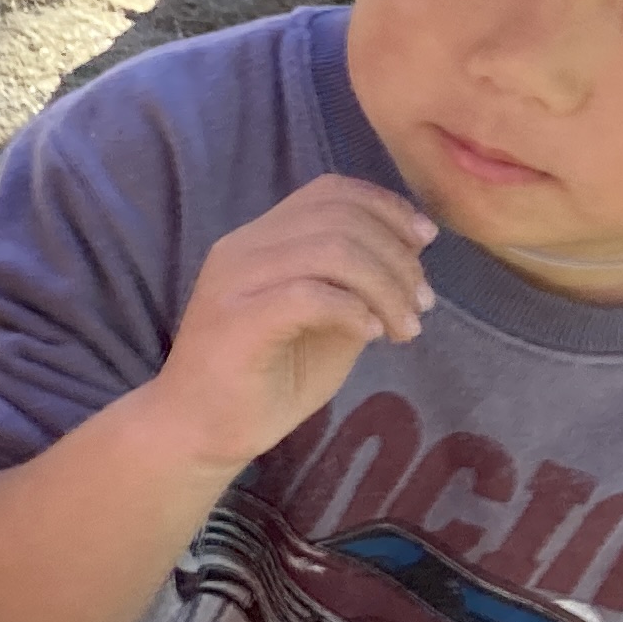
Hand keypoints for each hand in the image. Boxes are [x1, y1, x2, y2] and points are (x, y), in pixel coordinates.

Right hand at [147, 176, 432, 474]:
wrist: (198, 430)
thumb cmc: (265, 380)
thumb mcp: (324, 322)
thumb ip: (354, 284)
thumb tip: (407, 256)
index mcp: (260, 240)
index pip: (329, 191)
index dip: (386, 207)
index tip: (425, 243)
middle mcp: (242, 248)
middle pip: (340, 218)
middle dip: (398, 257)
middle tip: (421, 305)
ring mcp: (235, 282)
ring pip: (331, 250)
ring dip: (385, 286)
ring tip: (406, 327)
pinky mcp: (237, 322)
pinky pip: (309, 295)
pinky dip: (353, 309)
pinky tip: (372, 334)